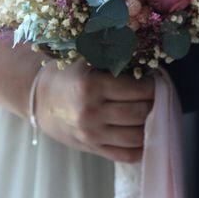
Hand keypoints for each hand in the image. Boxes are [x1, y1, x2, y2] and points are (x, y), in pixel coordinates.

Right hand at [36, 61, 154, 162]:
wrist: (39, 99)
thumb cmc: (67, 74)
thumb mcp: (85, 57)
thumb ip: (112, 51)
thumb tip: (142, 42)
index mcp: (92, 87)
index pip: (137, 89)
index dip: (153, 84)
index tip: (156, 79)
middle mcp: (91, 113)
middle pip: (139, 113)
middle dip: (155, 103)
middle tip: (159, 95)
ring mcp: (92, 135)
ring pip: (135, 136)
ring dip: (151, 124)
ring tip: (154, 112)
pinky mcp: (92, 148)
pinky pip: (125, 155)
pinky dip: (141, 148)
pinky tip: (147, 135)